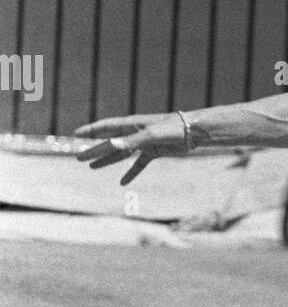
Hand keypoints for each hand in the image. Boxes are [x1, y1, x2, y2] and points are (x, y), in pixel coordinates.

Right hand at [74, 112, 188, 184]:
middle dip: (94, 150)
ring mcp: (144, 142)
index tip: (76, 133)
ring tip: (92, 167)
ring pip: (121, 154)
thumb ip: (130, 141)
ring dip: (107, 161)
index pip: (106, 126)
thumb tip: (110, 145)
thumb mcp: (149, 135)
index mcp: (132, 124)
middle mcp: (135, 132)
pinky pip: (139, 164)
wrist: (193, 132)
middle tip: (79, 158)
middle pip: (110, 143)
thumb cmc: (172, 128)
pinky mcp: (154, 151)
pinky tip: (122, 182)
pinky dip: (131, 173)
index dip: (91, 130)